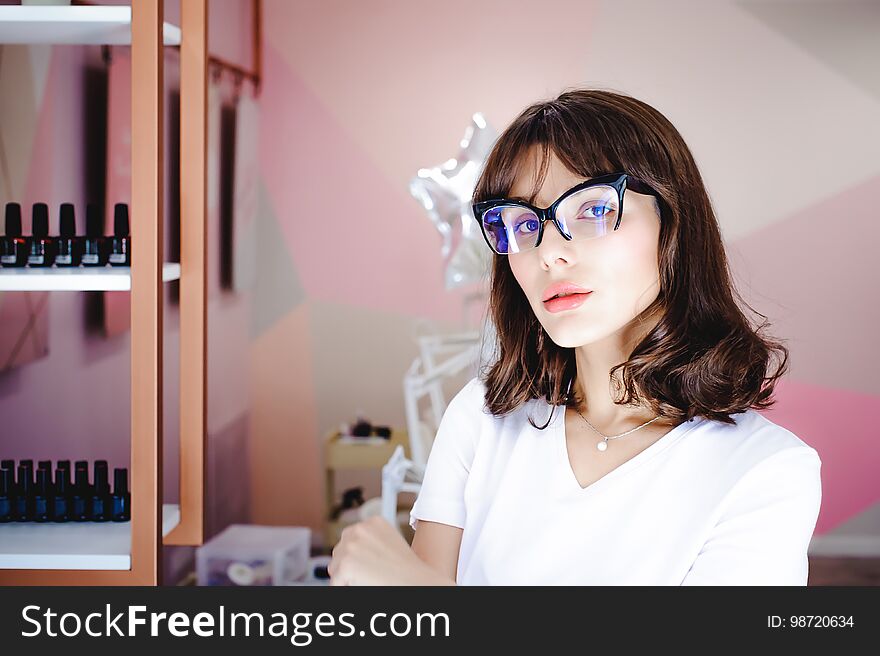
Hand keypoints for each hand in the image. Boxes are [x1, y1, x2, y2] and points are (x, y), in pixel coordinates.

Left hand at [327, 515, 452, 585]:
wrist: (417, 583)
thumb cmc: (407, 571)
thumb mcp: (389, 544)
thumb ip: (370, 541)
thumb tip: (351, 551)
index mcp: (373, 522)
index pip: (350, 539)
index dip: (357, 556)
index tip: (366, 565)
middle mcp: (360, 529)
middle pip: (339, 551)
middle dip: (348, 565)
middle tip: (369, 575)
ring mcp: (351, 546)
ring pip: (335, 568)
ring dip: (346, 577)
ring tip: (369, 580)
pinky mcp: (346, 565)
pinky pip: (335, 583)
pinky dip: (344, 588)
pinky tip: (363, 586)